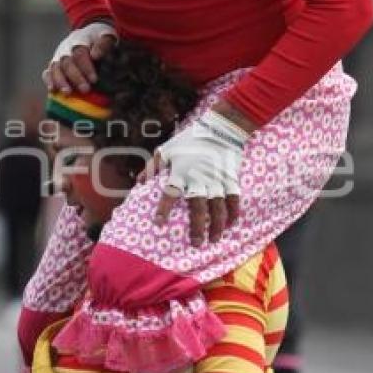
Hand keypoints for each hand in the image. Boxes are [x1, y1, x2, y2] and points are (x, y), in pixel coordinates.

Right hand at [43, 22, 117, 94]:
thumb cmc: (99, 39)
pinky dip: (49, 80)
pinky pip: (48, 72)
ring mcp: (58, 56)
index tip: (94, 79)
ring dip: (61, 81)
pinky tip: (52, 90)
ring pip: (56, 67)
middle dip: (75, 77)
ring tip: (68, 93)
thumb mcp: (106, 36)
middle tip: (85, 89)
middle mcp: (66, 48)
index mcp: (80, 40)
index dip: (86, 67)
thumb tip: (95, 56)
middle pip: (67, 62)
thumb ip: (103, 44)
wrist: (87, 35)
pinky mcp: (53, 64)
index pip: (80, 53)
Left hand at [142, 107, 249, 244]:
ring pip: (218, 209)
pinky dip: (233, 213)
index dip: (164, 209)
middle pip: (198, 208)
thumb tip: (138, 183)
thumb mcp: (166, 150)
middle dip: (196, 228)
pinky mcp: (231, 179)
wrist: (220, 128)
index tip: (159, 223)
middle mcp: (199, 179)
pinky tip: (230, 225)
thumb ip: (152, 167)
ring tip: (213, 240)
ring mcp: (217, 180)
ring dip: (216, 226)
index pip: (170, 193)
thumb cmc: (189, 140)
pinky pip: (234, 200)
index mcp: (181, 172)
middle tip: (195, 244)